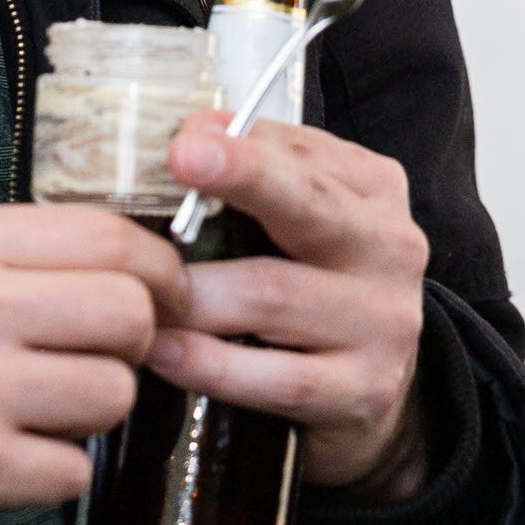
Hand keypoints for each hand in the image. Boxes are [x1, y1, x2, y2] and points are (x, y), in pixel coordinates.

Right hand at [0, 201, 187, 524]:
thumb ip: (5, 254)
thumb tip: (118, 263)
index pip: (109, 238)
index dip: (157, 271)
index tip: (163, 296)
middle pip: (130, 313)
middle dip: (133, 344)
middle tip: (99, 360)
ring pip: (114, 396)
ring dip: (88, 414)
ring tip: (32, 412)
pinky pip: (72, 472)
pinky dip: (47, 474)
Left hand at [159, 115, 432, 499]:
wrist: (373, 386)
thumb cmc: (312, 283)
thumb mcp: (295, 218)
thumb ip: (251, 169)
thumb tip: (190, 134)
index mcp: (370, 189)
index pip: (300, 153)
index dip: (239, 146)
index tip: (187, 141)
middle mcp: (388, 248)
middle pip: (307, 205)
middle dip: (243, 177)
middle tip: (181, 160)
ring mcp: (384, 322)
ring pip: (272, 297)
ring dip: (192, 295)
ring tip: (135, 290)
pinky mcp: (366, 390)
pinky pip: (277, 377)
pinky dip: (210, 364)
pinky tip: (164, 352)